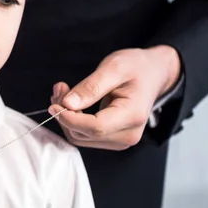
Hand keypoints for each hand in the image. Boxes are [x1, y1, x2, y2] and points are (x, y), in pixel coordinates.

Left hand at [48, 46, 180, 149]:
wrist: (153, 73)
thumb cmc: (137, 68)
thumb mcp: (114, 67)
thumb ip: (91, 87)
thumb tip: (68, 104)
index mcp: (132, 115)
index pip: (95, 127)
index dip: (70, 118)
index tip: (55, 104)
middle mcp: (128, 134)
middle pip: (83, 134)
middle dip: (64, 113)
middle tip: (60, 88)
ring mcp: (120, 140)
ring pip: (79, 137)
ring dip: (65, 117)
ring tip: (64, 92)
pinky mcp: (111, 139)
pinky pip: (83, 135)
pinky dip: (72, 121)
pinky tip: (71, 103)